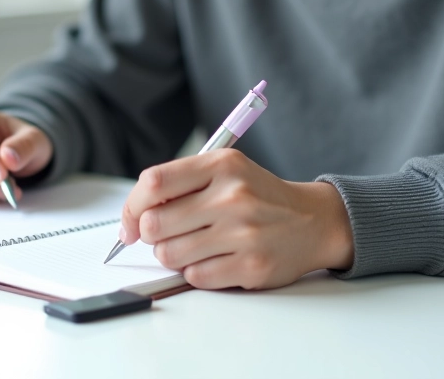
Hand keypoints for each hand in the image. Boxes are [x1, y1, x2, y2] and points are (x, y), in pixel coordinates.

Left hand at [119, 149, 353, 289]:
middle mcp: (233, 196)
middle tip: (167, 234)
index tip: (130, 223)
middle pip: (154, 225)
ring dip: (173, 255)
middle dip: (152, 235)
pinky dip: (196, 272)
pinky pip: (195, 277)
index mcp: (222, 165)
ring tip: (195, 246)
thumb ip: (181, 184)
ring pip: (169, 255)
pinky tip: (216, 259)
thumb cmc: (259, 196)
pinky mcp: (251, 266)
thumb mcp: (225, 171)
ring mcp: (244, 233)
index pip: (153, 183)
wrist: (313, 221)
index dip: (131, 207)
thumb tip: (131, 217)